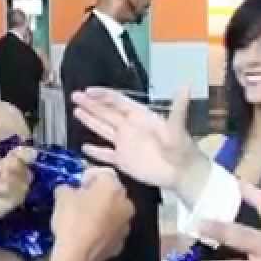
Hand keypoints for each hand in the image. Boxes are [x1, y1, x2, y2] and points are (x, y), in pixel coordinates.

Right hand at [49, 167, 132, 260]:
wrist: (77, 256)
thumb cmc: (71, 220)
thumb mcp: (62, 196)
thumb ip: (67, 187)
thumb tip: (69, 190)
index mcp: (113, 187)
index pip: (102, 173)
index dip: (88, 176)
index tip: (78, 184)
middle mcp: (126, 203)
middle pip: (112, 193)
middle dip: (98, 194)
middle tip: (80, 200)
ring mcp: (126, 225)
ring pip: (114, 212)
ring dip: (103, 212)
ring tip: (85, 219)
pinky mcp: (121, 243)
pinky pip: (111, 230)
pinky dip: (103, 230)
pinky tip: (89, 235)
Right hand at [69, 87, 211, 195]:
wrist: (182, 174)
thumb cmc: (181, 149)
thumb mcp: (178, 128)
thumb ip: (178, 109)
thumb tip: (186, 86)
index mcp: (141, 116)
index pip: (118, 102)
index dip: (103, 95)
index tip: (88, 91)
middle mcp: (130, 127)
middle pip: (106, 112)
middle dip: (91, 104)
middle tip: (74, 96)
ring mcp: (125, 144)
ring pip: (104, 129)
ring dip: (90, 121)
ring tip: (75, 111)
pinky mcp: (123, 161)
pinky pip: (106, 154)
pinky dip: (95, 151)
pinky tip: (84, 146)